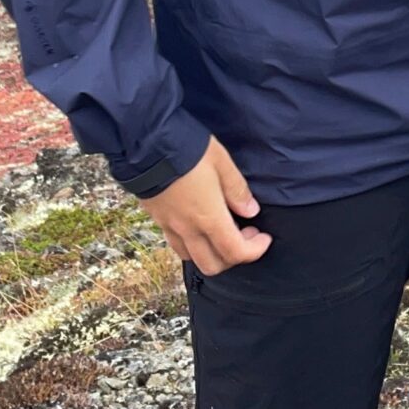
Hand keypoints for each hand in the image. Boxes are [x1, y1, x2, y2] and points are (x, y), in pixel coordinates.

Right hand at [140, 136, 271, 275]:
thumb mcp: (221, 162)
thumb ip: (237, 190)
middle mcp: (188, 229)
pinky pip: (176, 244)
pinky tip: (199, 225)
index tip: (264, 238)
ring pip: (192, 258)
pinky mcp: (157, 219)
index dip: (255, 250)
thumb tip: (251, 211)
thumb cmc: (186, 149)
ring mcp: (169, 226)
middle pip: (213, 265)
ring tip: (222, 230)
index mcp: (208, 217)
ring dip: (211, 253)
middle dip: (234, 257)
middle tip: (245, 233)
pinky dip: (192, 245)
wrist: (144, 143)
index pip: (235, 252)